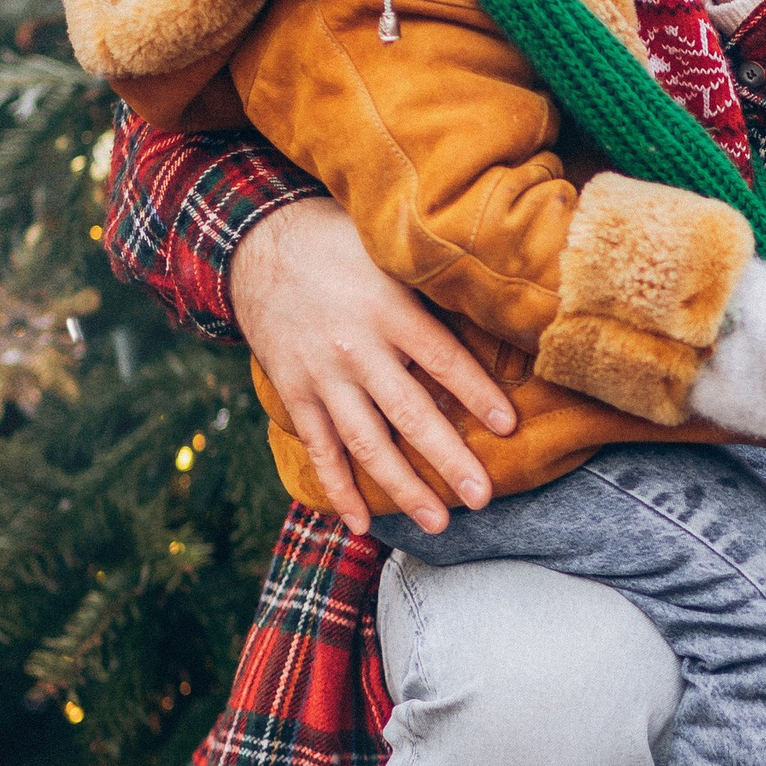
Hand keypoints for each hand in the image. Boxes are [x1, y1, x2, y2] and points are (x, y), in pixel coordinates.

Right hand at [228, 196, 514, 532]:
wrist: (256, 242)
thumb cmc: (339, 243)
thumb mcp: (388, 250)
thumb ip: (430, 286)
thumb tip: (494, 306)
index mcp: (388, 308)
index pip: (443, 359)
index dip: (478, 394)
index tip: (509, 427)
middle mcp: (356, 348)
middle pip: (410, 413)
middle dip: (448, 460)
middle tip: (482, 497)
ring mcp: (322, 375)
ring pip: (366, 442)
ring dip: (402, 487)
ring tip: (438, 523)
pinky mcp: (294, 392)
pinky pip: (320, 449)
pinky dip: (338, 488)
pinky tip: (360, 523)